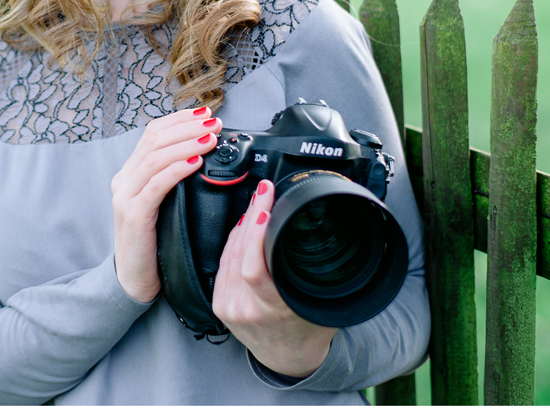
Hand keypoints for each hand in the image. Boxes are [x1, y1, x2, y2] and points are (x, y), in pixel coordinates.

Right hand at [112, 106, 221, 302]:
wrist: (136, 278)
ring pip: (155, 158)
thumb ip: (178, 177)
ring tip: (210, 138)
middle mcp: (124, 180)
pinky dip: (176, 170)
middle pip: (154, 140)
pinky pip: (155, 186)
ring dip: (187, 144)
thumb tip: (208, 151)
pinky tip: (195, 163)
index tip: (206, 113)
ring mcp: (125, 196)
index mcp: (132, 172)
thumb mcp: (168, 202)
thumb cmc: (157, 239)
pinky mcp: (132, 215)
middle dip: (188, 128)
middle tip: (215, 123)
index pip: (153, 133)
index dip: (180, 120)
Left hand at [214, 179, 336, 378]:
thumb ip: (325, 273)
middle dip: (252, 215)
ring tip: (258, 202)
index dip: (256, 232)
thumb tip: (330, 234)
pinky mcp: (219, 304)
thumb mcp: (326, 301)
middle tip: (264, 191)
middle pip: (240, 253)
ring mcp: (229, 306)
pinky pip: (223, 263)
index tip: (268, 205)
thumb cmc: (311, 329)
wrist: (288, 358)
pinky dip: (234, 240)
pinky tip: (244, 225)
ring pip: (229, 254)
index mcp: (275, 309)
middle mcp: (247, 308)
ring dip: (243, 224)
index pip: (256, 267)